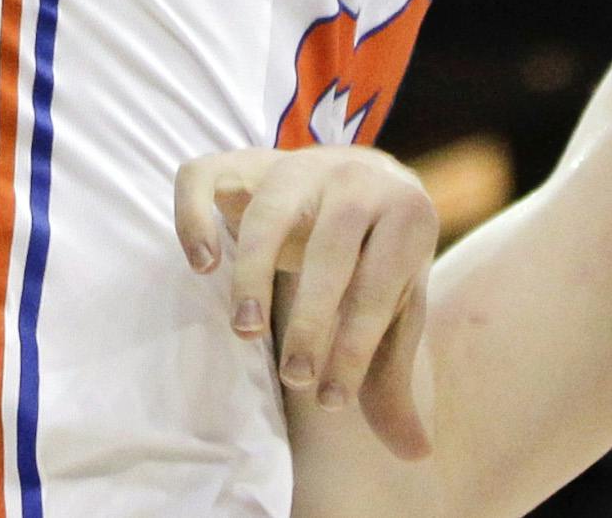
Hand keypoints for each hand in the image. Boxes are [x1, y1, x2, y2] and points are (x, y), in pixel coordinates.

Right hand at [175, 146, 436, 458]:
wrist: (365, 177)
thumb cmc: (379, 261)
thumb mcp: (396, 310)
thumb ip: (393, 375)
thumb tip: (416, 452)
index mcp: (406, 213)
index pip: (378, 284)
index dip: (355, 349)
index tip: (332, 401)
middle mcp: (354, 178)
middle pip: (331, 246)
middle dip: (311, 320)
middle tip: (295, 377)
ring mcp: (296, 164)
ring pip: (271, 209)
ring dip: (255, 273)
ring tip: (247, 332)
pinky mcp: (243, 160)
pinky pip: (205, 177)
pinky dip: (195, 216)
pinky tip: (202, 265)